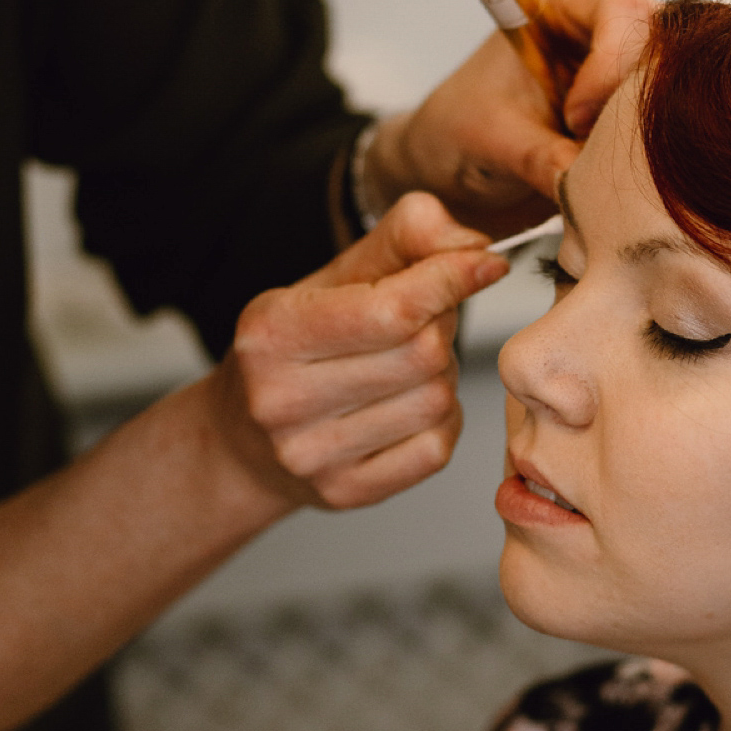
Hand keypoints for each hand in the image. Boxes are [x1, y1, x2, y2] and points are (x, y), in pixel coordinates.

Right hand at [226, 192, 507, 508]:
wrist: (245, 438)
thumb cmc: (302, 344)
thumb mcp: (337, 276)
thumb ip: (407, 238)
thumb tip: (475, 246)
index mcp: (272, 333)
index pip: (392, 309)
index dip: (452, 280)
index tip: (486, 264)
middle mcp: (280, 399)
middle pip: (423, 355)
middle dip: (441, 327)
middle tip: (425, 321)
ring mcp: (310, 455)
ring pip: (436, 401)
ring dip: (442, 375)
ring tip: (409, 366)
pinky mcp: (344, 492)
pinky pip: (436, 448)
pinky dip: (441, 421)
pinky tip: (410, 406)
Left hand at [366, 0, 653, 232]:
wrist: (454, 164)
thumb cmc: (459, 130)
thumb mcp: (493, 142)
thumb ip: (541, 157)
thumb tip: (589, 184)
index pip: (623, 10)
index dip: (611, 66)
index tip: (574, 119)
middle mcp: (606, 21)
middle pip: (664, 49)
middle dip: (638, 108)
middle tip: (593, 153)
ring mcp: (627, 65)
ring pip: (673, 94)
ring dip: (643, 137)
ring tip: (594, 167)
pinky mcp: (638, 108)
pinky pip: (667, 128)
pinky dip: (645, 158)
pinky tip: (609, 176)